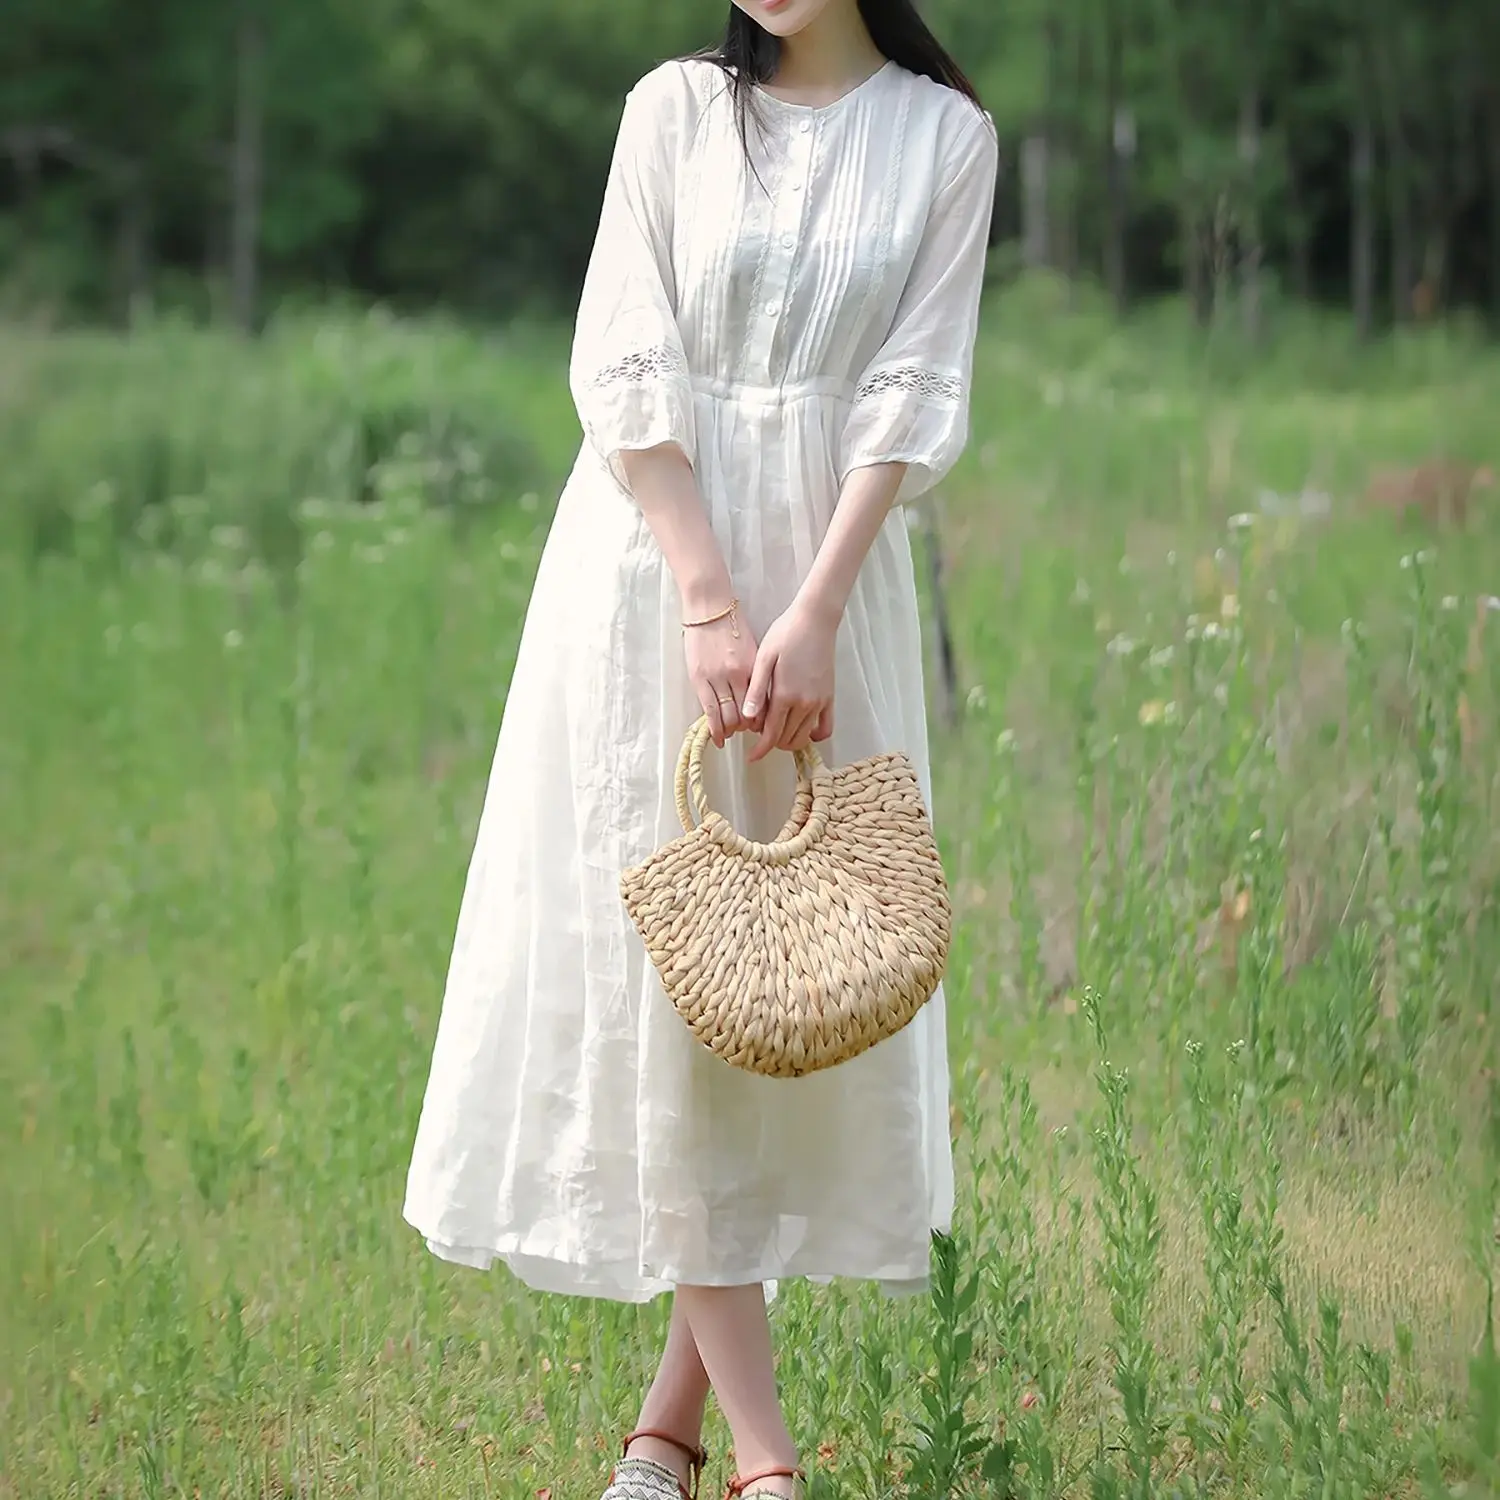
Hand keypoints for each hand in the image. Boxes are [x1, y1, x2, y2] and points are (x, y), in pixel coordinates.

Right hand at [684, 609, 758, 747]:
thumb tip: (762, 699)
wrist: (709, 608)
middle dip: (748, 728)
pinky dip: (715, 729)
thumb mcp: (755, 648)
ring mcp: (716, 678)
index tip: (762, 726)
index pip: (763, 704)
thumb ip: (758, 673)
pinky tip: (718, 739)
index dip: (764, 720)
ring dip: (731, 730)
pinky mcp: (699, 679)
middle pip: (747, 714)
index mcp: (754, 667)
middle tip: (747, 731)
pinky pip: (709, 711)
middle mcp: (737, 675)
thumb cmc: (733, 625)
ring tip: (731, 733)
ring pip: (728, 717)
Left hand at [743, 598, 836, 763]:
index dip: (760, 749)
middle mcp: (805, 703)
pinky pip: (825, 727)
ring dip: (789, 740)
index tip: (751, 757)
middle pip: (787, 739)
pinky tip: (802, 728)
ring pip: (804, 736)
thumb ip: (757, 691)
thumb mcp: (763, 659)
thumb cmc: (785, 634)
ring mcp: (820, 701)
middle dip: (772, 743)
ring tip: (776, 729)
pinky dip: (814, 735)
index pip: (771, 734)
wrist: (815, 620)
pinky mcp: (830, 697)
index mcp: (785, 695)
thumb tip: (748, 719)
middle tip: (760, 732)